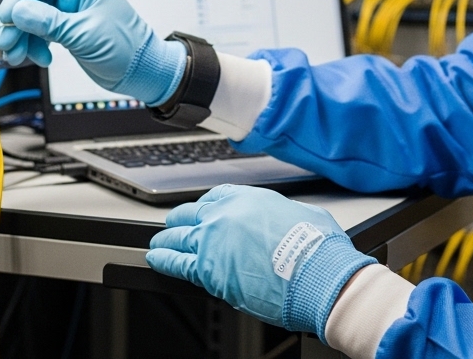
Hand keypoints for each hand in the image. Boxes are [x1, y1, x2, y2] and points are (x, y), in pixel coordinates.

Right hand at [0, 0, 186, 103]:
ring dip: (23, 37)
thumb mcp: (83, 35)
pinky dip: (36, 45)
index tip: (4, 19)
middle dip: (17, 23)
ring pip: (34, 17)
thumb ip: (48, 22)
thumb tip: (17, 11)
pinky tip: (41, 58)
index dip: (17, 0)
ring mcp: (72, 10)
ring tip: (19, 56)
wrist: (144, 72)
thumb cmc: (127, 49)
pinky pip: (42, 31)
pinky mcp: (70, 27)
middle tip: (6, 43)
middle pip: (33, 0)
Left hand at [147, 185, 374, 338]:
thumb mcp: (303, 215)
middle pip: (190, 214)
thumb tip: (286, 222)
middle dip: (181, 221)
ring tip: (159, 244)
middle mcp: (223, 215)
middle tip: (175, 226)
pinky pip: (174, 262)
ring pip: (176, 237)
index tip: (201, 212)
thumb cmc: (316, 249)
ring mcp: (211, 241)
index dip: (204, 207)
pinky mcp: (205, 270)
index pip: (213, 197)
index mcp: (246, 198)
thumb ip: (282, 215)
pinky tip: (156, 259)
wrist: (315, 275)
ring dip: (166, 240)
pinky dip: (162, 260)